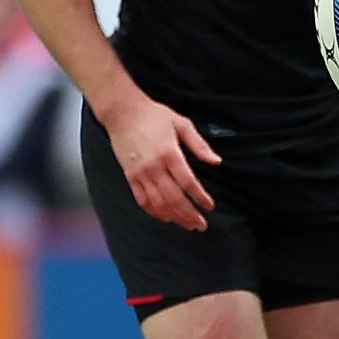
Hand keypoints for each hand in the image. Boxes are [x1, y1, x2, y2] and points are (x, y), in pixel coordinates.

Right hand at [101, 95, 220, 231]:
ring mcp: (140, 173)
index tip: (210, 206)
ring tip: (187, 225)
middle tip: (202, 225)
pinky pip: (142, 200)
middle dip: (189, 214)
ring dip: (174, 217)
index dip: (200, 197)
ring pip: (158, 203)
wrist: (123, 113)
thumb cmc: (154, 116)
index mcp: (169, 153)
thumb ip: (199, 145)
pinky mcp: (130, 176)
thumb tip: (216, 161)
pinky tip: (165, 218)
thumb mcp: (182, 124)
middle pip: (174, 198)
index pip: (188, 182)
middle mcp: (154, 167)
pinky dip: (154, 212)